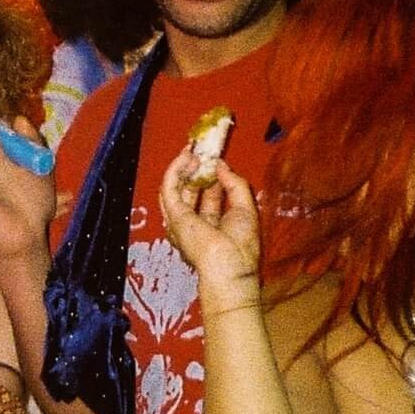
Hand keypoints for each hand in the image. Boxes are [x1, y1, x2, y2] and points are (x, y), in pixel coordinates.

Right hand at [158, 145, 261, 310]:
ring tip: (193, 149)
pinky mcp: (174, 216)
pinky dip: (176, 169)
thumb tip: (222, 165)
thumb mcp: (245, 208)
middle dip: (196, 168)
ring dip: (183, 166)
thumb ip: (235, 185)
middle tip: (203, 148)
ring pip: (176, 187)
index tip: (216, 158)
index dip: (212, 175)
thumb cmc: (240, 246)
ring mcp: (181, 220)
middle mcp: (193, 222)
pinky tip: (187, 157)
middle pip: (190, 189)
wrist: (229, 265)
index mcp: (211, 224)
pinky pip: (169, 187)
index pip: (208, 194)